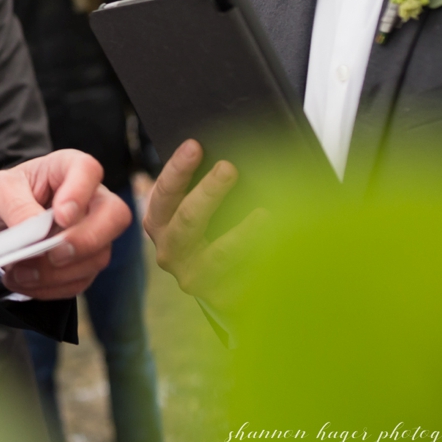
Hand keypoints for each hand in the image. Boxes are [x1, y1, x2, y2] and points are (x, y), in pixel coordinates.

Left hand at [0, 148, 131, 299]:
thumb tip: (35, 233)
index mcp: (68, 168)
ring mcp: (92, 232)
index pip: (89, 171)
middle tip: (51, 254)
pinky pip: (80, 280)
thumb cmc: (3, 195)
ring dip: (57, 273)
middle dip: (84, 241)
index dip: (79, 194)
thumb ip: (15, 206)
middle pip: (115, 216)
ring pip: (98, 256)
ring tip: (18, 273)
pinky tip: (24, 282)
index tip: (59, 216)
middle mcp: (90, 199)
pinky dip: (51, 287)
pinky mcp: (84, 262)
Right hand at [142, 140, 265, 309]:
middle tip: (229, 168)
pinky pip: (247, 276)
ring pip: (220, 254)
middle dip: (209, 191)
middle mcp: (170, 251)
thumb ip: (200, 188)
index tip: (195, 146)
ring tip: (265, 214)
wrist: (218, 285)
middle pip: (188, 219)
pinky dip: (265, 259)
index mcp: (159, 223)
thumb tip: (227, 159)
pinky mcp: (222, 296)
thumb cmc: (206, 233)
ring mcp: (195, 277)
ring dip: (243, 233)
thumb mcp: (194, 210)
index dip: (178, 168)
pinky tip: (282, 246)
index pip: (164, 192)